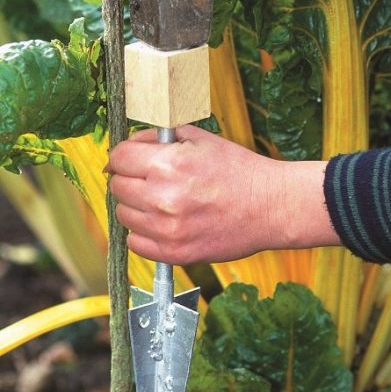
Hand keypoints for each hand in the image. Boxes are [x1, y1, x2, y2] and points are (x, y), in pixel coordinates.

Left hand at [107, 127, 339, 263]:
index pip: (118, 158)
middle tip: (150, 181)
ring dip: (136, 207)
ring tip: (161, 202)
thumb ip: (159, 138)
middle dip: (130, 179)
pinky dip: (143, 233)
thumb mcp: (200, 139)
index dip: (124, 156)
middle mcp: (162, 198)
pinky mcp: (175, 253)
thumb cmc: (239, 172)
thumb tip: (129, 144)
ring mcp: (167, 229)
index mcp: (168, 164)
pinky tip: (162, 223)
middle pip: (117, 187)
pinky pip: (135, 243)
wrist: (270, 207)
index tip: (131, 160)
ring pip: (123, 215)